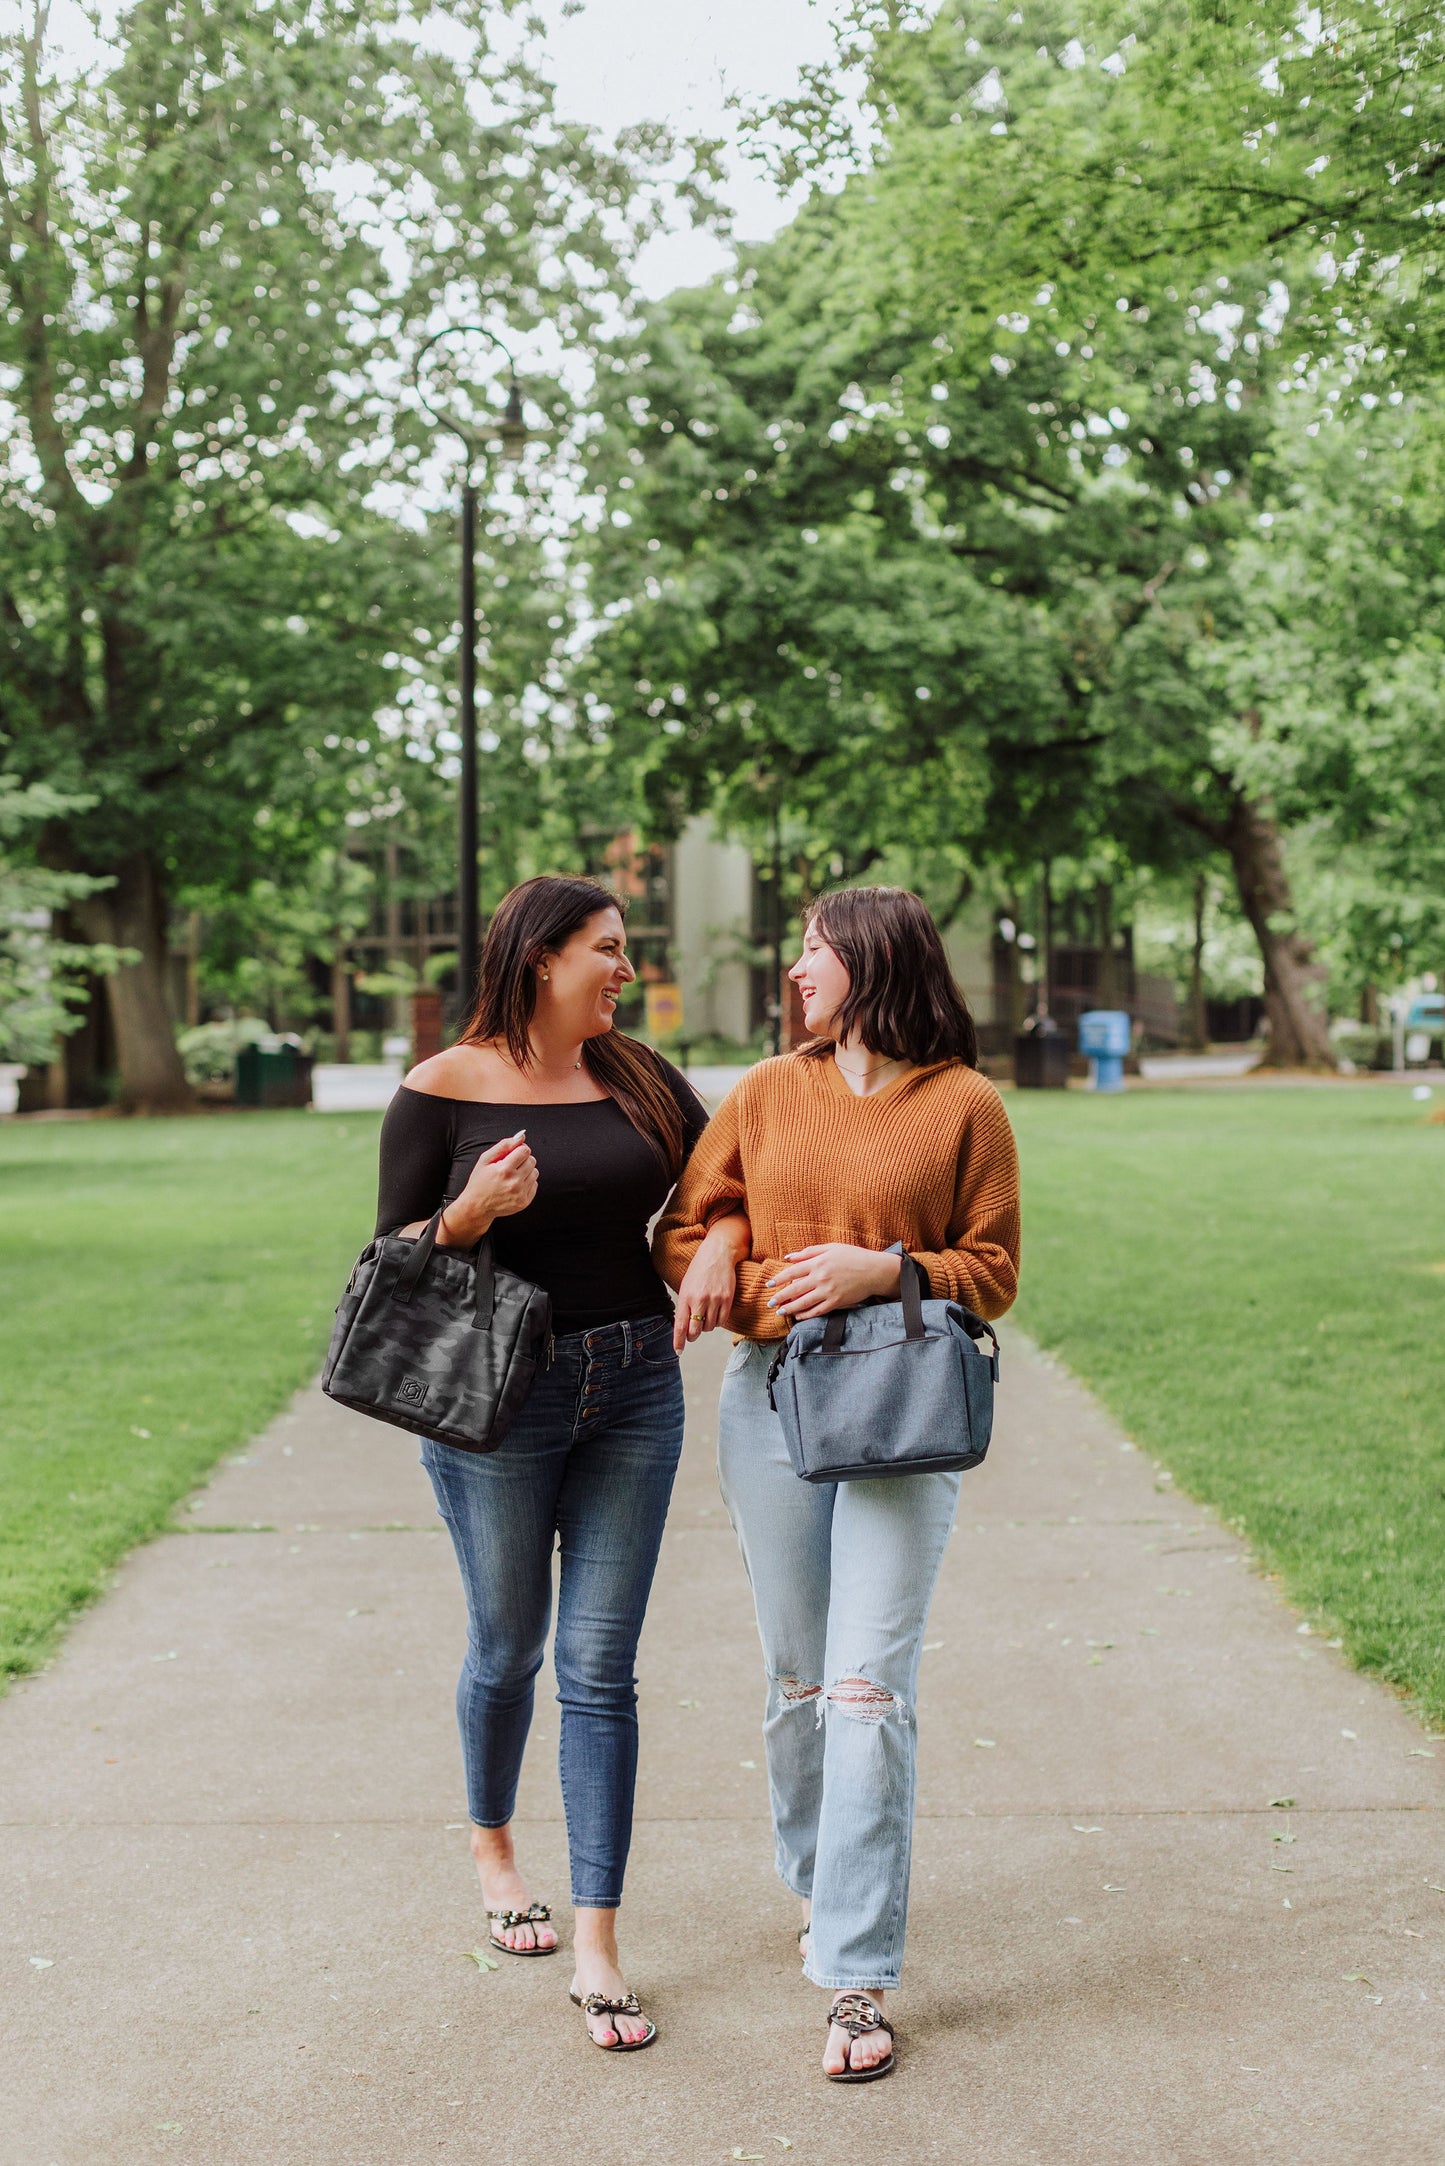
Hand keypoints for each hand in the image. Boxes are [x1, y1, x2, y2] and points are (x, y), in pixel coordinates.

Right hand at [439, 1131, 537, 1244]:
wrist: (477, 1206)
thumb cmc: (479, 1182)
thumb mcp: (485, 1160)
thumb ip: (503, 1145)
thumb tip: (521, 1137)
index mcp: (504, 1170)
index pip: (524, 1150)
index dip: (519, 1150)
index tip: (513, 1154)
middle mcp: (514, 1182)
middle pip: (532, 1160)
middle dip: (522, 1160)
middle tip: (511, 1165)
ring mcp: (520, 1194)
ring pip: (535, 1172)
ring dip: (526, 1171)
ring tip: (512, 1176)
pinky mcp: (524, 1202)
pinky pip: (535, 1184)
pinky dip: (527, 1183)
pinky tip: (515, 1185)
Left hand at [672, 1216, 747, 1349]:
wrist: (718, 1254)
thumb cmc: (699, 1270)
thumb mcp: (686, 1286)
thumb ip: (684, 1306)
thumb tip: (683, 1327)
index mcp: (686, 1297)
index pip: (680, 1325)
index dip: (679, 1341)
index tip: (678, 1351)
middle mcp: (699, 1300)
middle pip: (695, 1330)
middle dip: (693, 1336)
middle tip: (693, 1334)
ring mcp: (715, 1300)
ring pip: (709, 1327)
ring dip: (706, 1327)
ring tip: (706, 1315)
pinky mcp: (727, 1299)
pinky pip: (722, 1321)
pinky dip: (717, 1322)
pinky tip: (715, 1314)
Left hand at [765, 1244, 901, 1321]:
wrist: (874, 1270)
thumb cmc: (853, 1256)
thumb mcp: (831, 1247)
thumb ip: (809, 1252)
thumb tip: (789, 1257)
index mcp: (818, 1262)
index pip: (792, 1272)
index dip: (778, 1279)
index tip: (769, 1285)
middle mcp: (821, 1278)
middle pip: (794, 1289)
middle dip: (780, 1297)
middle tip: (769, 1303)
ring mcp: (828, 1291)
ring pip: (803, 1303)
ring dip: (789, 1308)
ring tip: (780, 1311)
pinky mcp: (836, 1302)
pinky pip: (817, 1311)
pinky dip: (806, 1315)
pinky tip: (798, 1316)